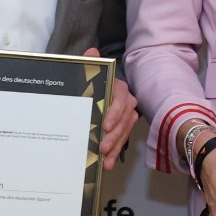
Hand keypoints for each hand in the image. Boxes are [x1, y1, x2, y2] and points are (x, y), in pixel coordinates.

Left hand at [91, 49, 138, 169]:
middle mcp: (127, 102)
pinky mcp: (122, 128)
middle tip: (102, 146)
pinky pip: (121, 140)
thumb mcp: (89, 73)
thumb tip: (92, 52)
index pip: (121, 100)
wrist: (94, 93)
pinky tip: (107, 163)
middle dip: (114, 135)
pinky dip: (115, 153)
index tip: (105, 125)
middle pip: (124, 119)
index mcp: (119, 88)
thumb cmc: (91, 83)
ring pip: (124, 132)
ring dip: (115, 146)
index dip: (115, 113)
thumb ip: (89, 63)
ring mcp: (126, 116)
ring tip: (105, 160)